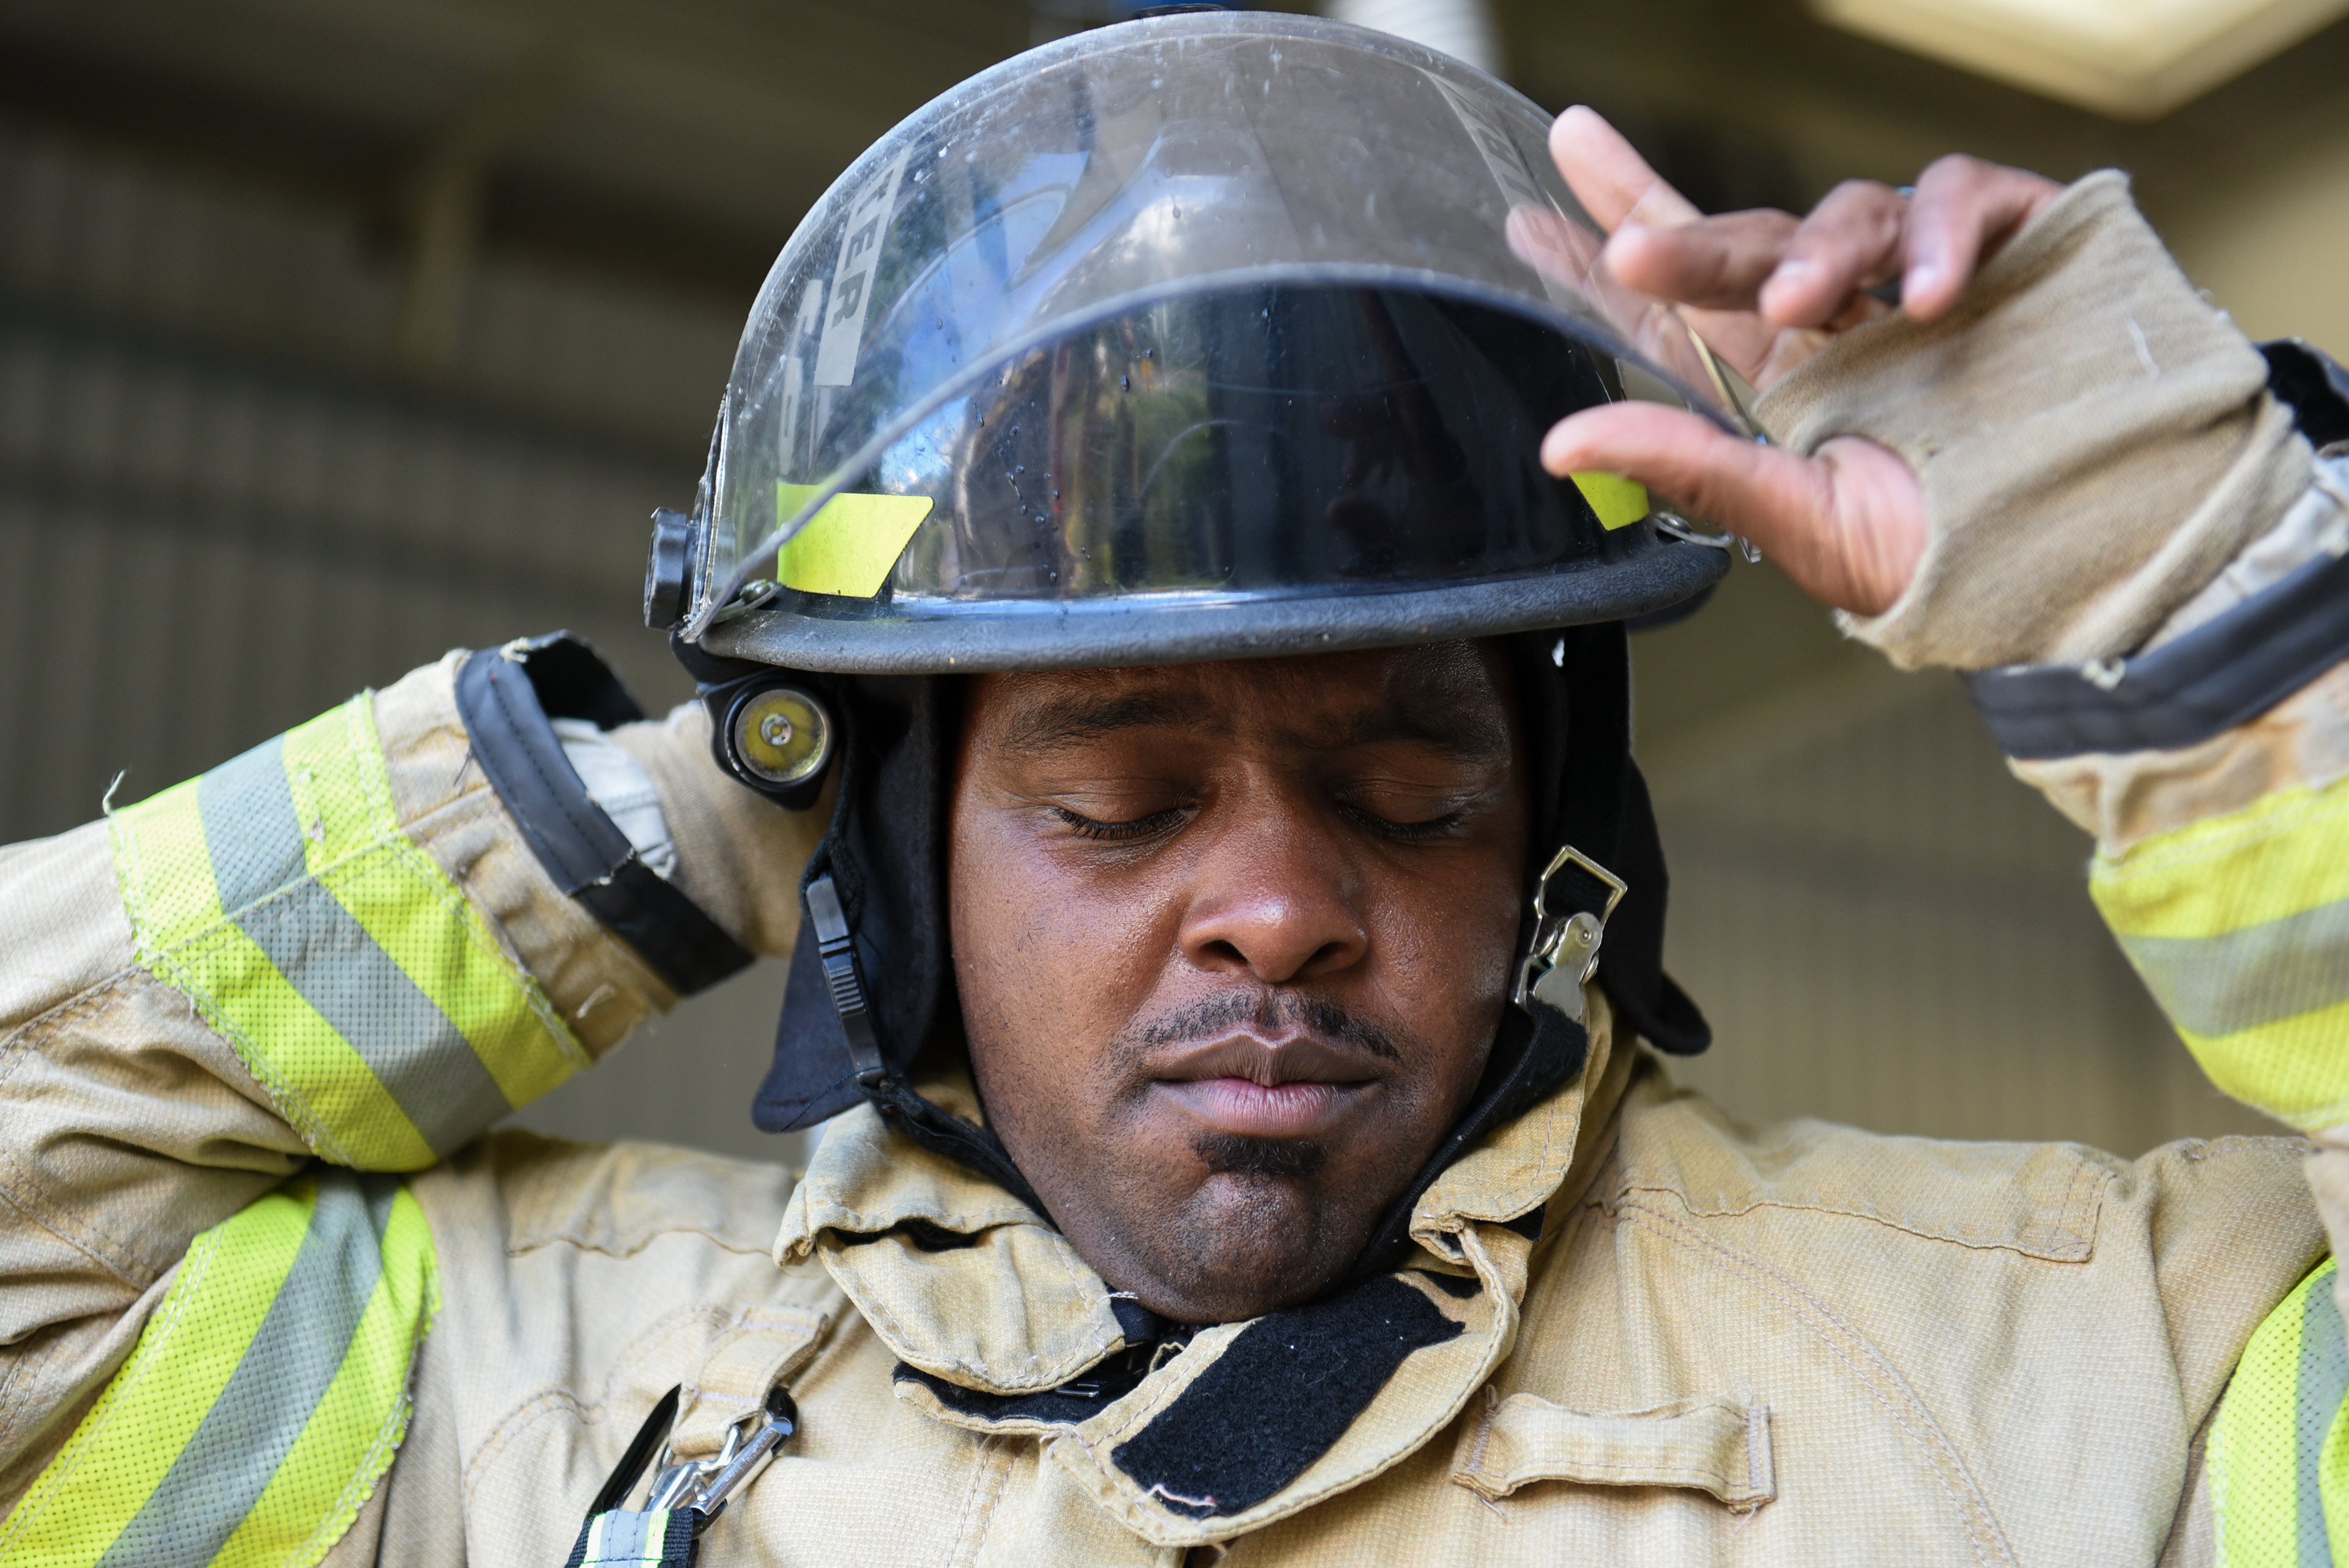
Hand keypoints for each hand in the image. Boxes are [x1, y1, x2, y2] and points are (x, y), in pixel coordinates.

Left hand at [1518, 108, 2061, 615]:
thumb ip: (1688, 468)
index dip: (1610, 258)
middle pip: (1739, 240)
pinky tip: (1925, 293)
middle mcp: (1840, 318)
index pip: (1678, 305)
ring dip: (1810, 248)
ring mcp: (1920, 276)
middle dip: (1677, 228)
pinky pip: (1959, 196)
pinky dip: (1939, 232)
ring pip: (1841, 212)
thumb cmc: (1948, 554)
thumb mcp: (1800, 521)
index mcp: (1779, 379)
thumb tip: (1559, 444)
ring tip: (1796, 302)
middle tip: (1630, 246)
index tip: (1528, 224)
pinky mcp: (2010, 241)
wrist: (2090, 565)